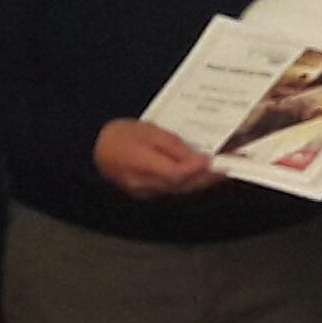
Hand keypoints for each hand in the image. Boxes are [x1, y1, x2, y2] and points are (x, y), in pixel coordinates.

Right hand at [93, 119, 222, 197]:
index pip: (175, 173)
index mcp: (140, 164)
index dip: (196, 169)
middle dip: (206, 178)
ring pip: (179, 190)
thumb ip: (172, 145)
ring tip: (219, 173)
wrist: (93, 148)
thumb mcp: (146, 130)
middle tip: (227, 170)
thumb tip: (197, 158)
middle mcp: (144, 183)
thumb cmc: (119, 134)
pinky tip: (200, 176)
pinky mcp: (147, 192)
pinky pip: (173, 189)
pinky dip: (189, 183)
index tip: (214, 161)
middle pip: (181, 185)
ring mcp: (145, 191)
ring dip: (200, 182)